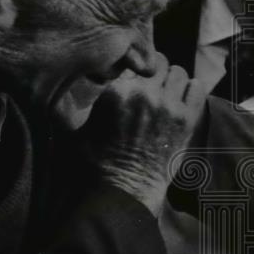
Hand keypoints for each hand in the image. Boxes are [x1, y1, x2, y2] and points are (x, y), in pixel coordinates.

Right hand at [84, 61, 206, 215]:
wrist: (122, 191)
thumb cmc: (95, 164)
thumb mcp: (75, 129)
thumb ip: (71, 106)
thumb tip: (55, 91)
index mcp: (117, 91)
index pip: (134, 62)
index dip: (135, 70)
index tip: (136, 79)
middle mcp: (144, 93)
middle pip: (159, 64)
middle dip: (155, 73)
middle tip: (154, 86)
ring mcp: (168, 106)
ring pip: (179, 73)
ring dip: (174, 81)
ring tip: (168, 93)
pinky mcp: (186, 120)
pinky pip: (197, 90)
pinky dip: (192, 91)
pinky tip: (183, 99)